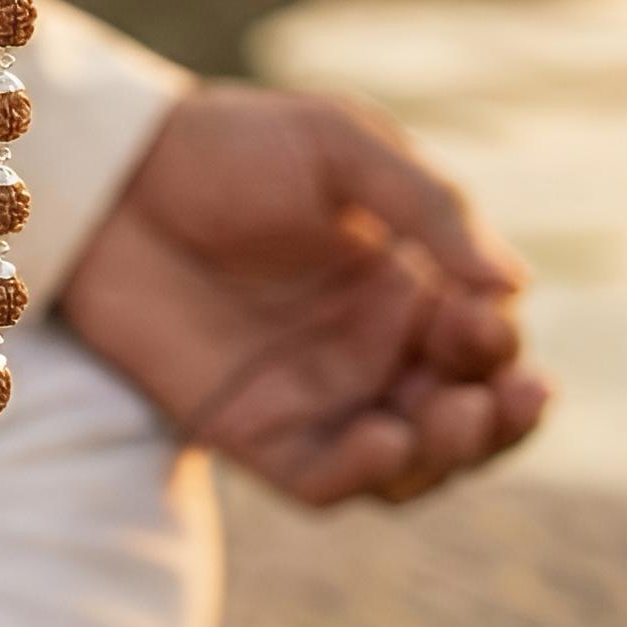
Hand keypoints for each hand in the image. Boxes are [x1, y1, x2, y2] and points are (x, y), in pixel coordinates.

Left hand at [58, 83, 550, 505]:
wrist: (110, 174)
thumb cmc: (229, 145)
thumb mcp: (338, 146)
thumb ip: (425, 206)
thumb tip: (516, 282)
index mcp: (406, 280)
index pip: (483, 336)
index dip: (500, 341)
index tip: (488, 320)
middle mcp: (373, 348)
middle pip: (466, 413)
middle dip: (501, 416)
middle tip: (508, 395)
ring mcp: (319, 396)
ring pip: (413, 460)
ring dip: (449, 453)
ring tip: (454, 418)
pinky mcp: (258, 432)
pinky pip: (329, 481)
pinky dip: (366, 476)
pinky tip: (383, 441)